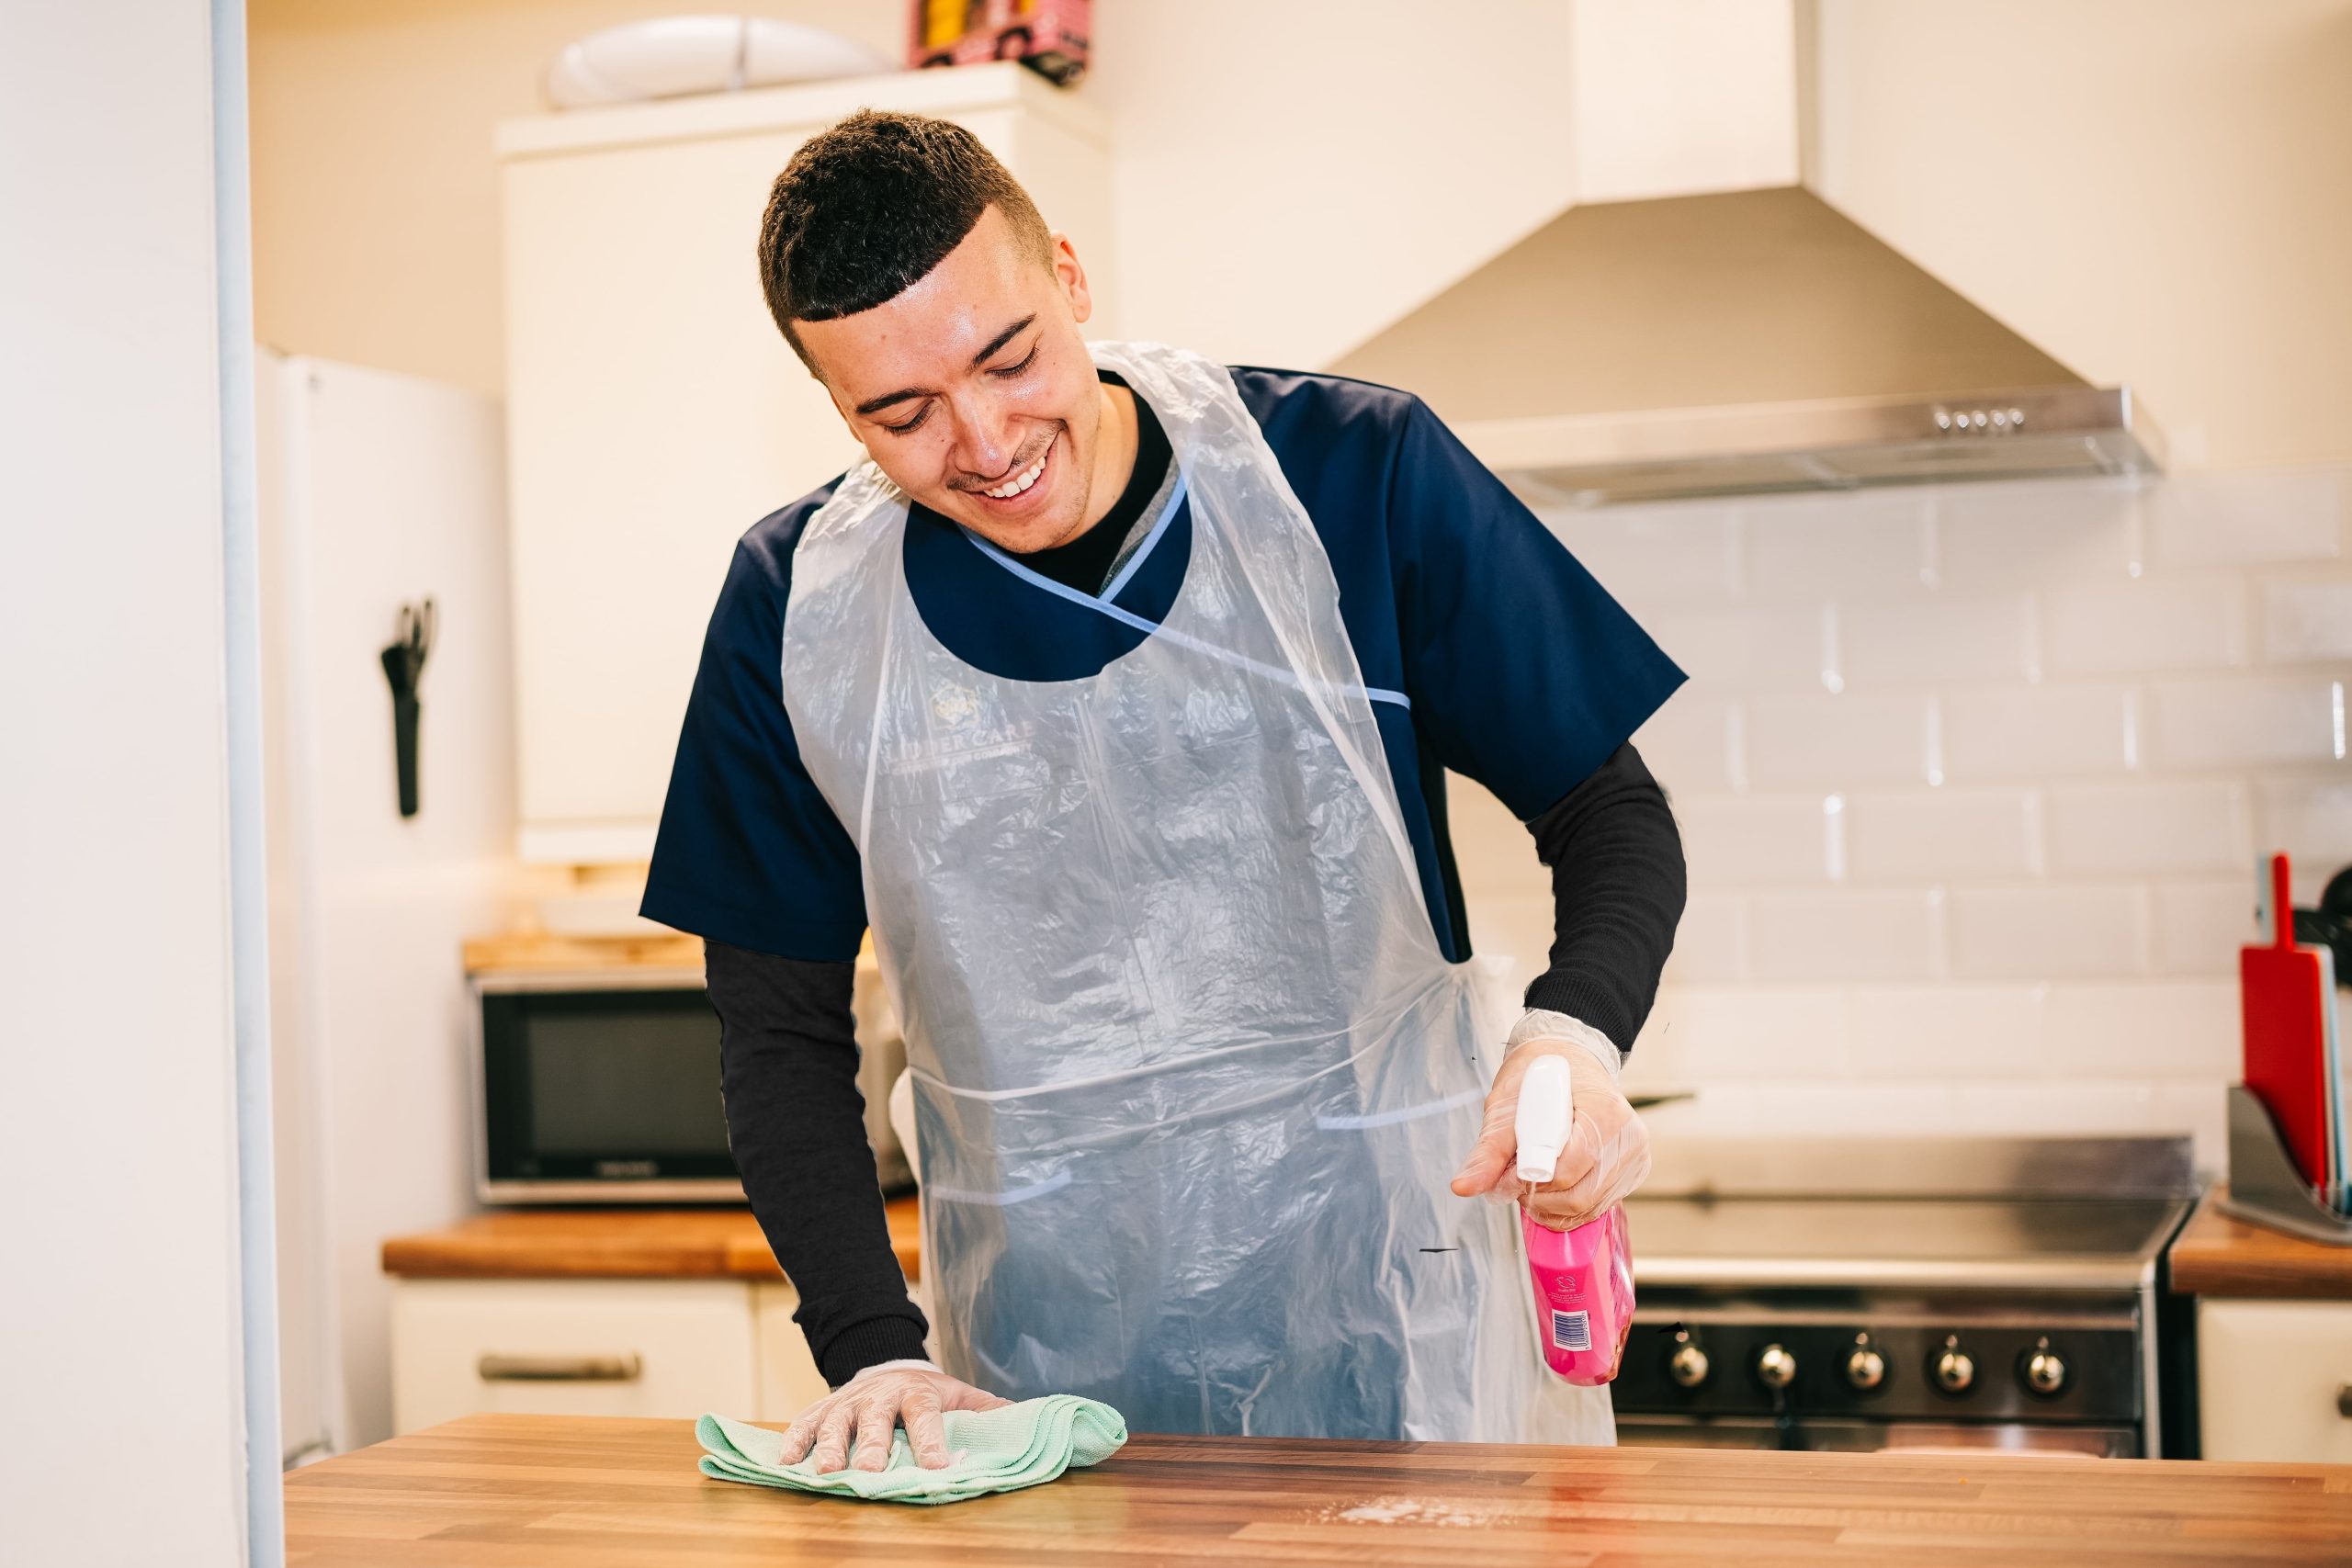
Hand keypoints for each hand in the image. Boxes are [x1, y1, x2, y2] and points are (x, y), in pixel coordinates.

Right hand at [777, 1363, 1012, 1472]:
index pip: (925, 1416)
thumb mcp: (959, 1395)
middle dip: (873, 1446)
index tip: (939, 1467)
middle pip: (875, 1420)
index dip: (932, 1442)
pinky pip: (803, 1424)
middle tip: (871, 1471)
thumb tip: (1025, 1420)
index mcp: (916, 1392)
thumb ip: (986, 1411)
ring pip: (835, 1422)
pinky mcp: (820, 1410)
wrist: (884, 1366)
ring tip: (827, 1471)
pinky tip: (787, 1463)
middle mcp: (878, 1396)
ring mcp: (845, 1402)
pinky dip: (794, 1441)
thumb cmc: (927, 1393)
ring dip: (829, 1446)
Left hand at [1450, 1038, 1649, 1231]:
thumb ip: (1488, 1150)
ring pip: (1589, 1207)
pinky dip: (1569, 1206)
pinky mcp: (1634, 1171)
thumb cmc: (1541, 1077)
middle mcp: (1628, 1136)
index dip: (1532, 1178)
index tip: (1511, 1169)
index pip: (1568, 1169)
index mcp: (1603, 1110)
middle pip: (1580, 1195)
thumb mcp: (1507, 1104)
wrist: (1569, 1060)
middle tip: (1517, 1177)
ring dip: (1552, 1204)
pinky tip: (1555, 1185)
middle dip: (1540, 1196)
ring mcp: (1634, 1156)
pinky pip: (1599, 1206)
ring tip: (1535, 1177)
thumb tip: (1464, 1186)